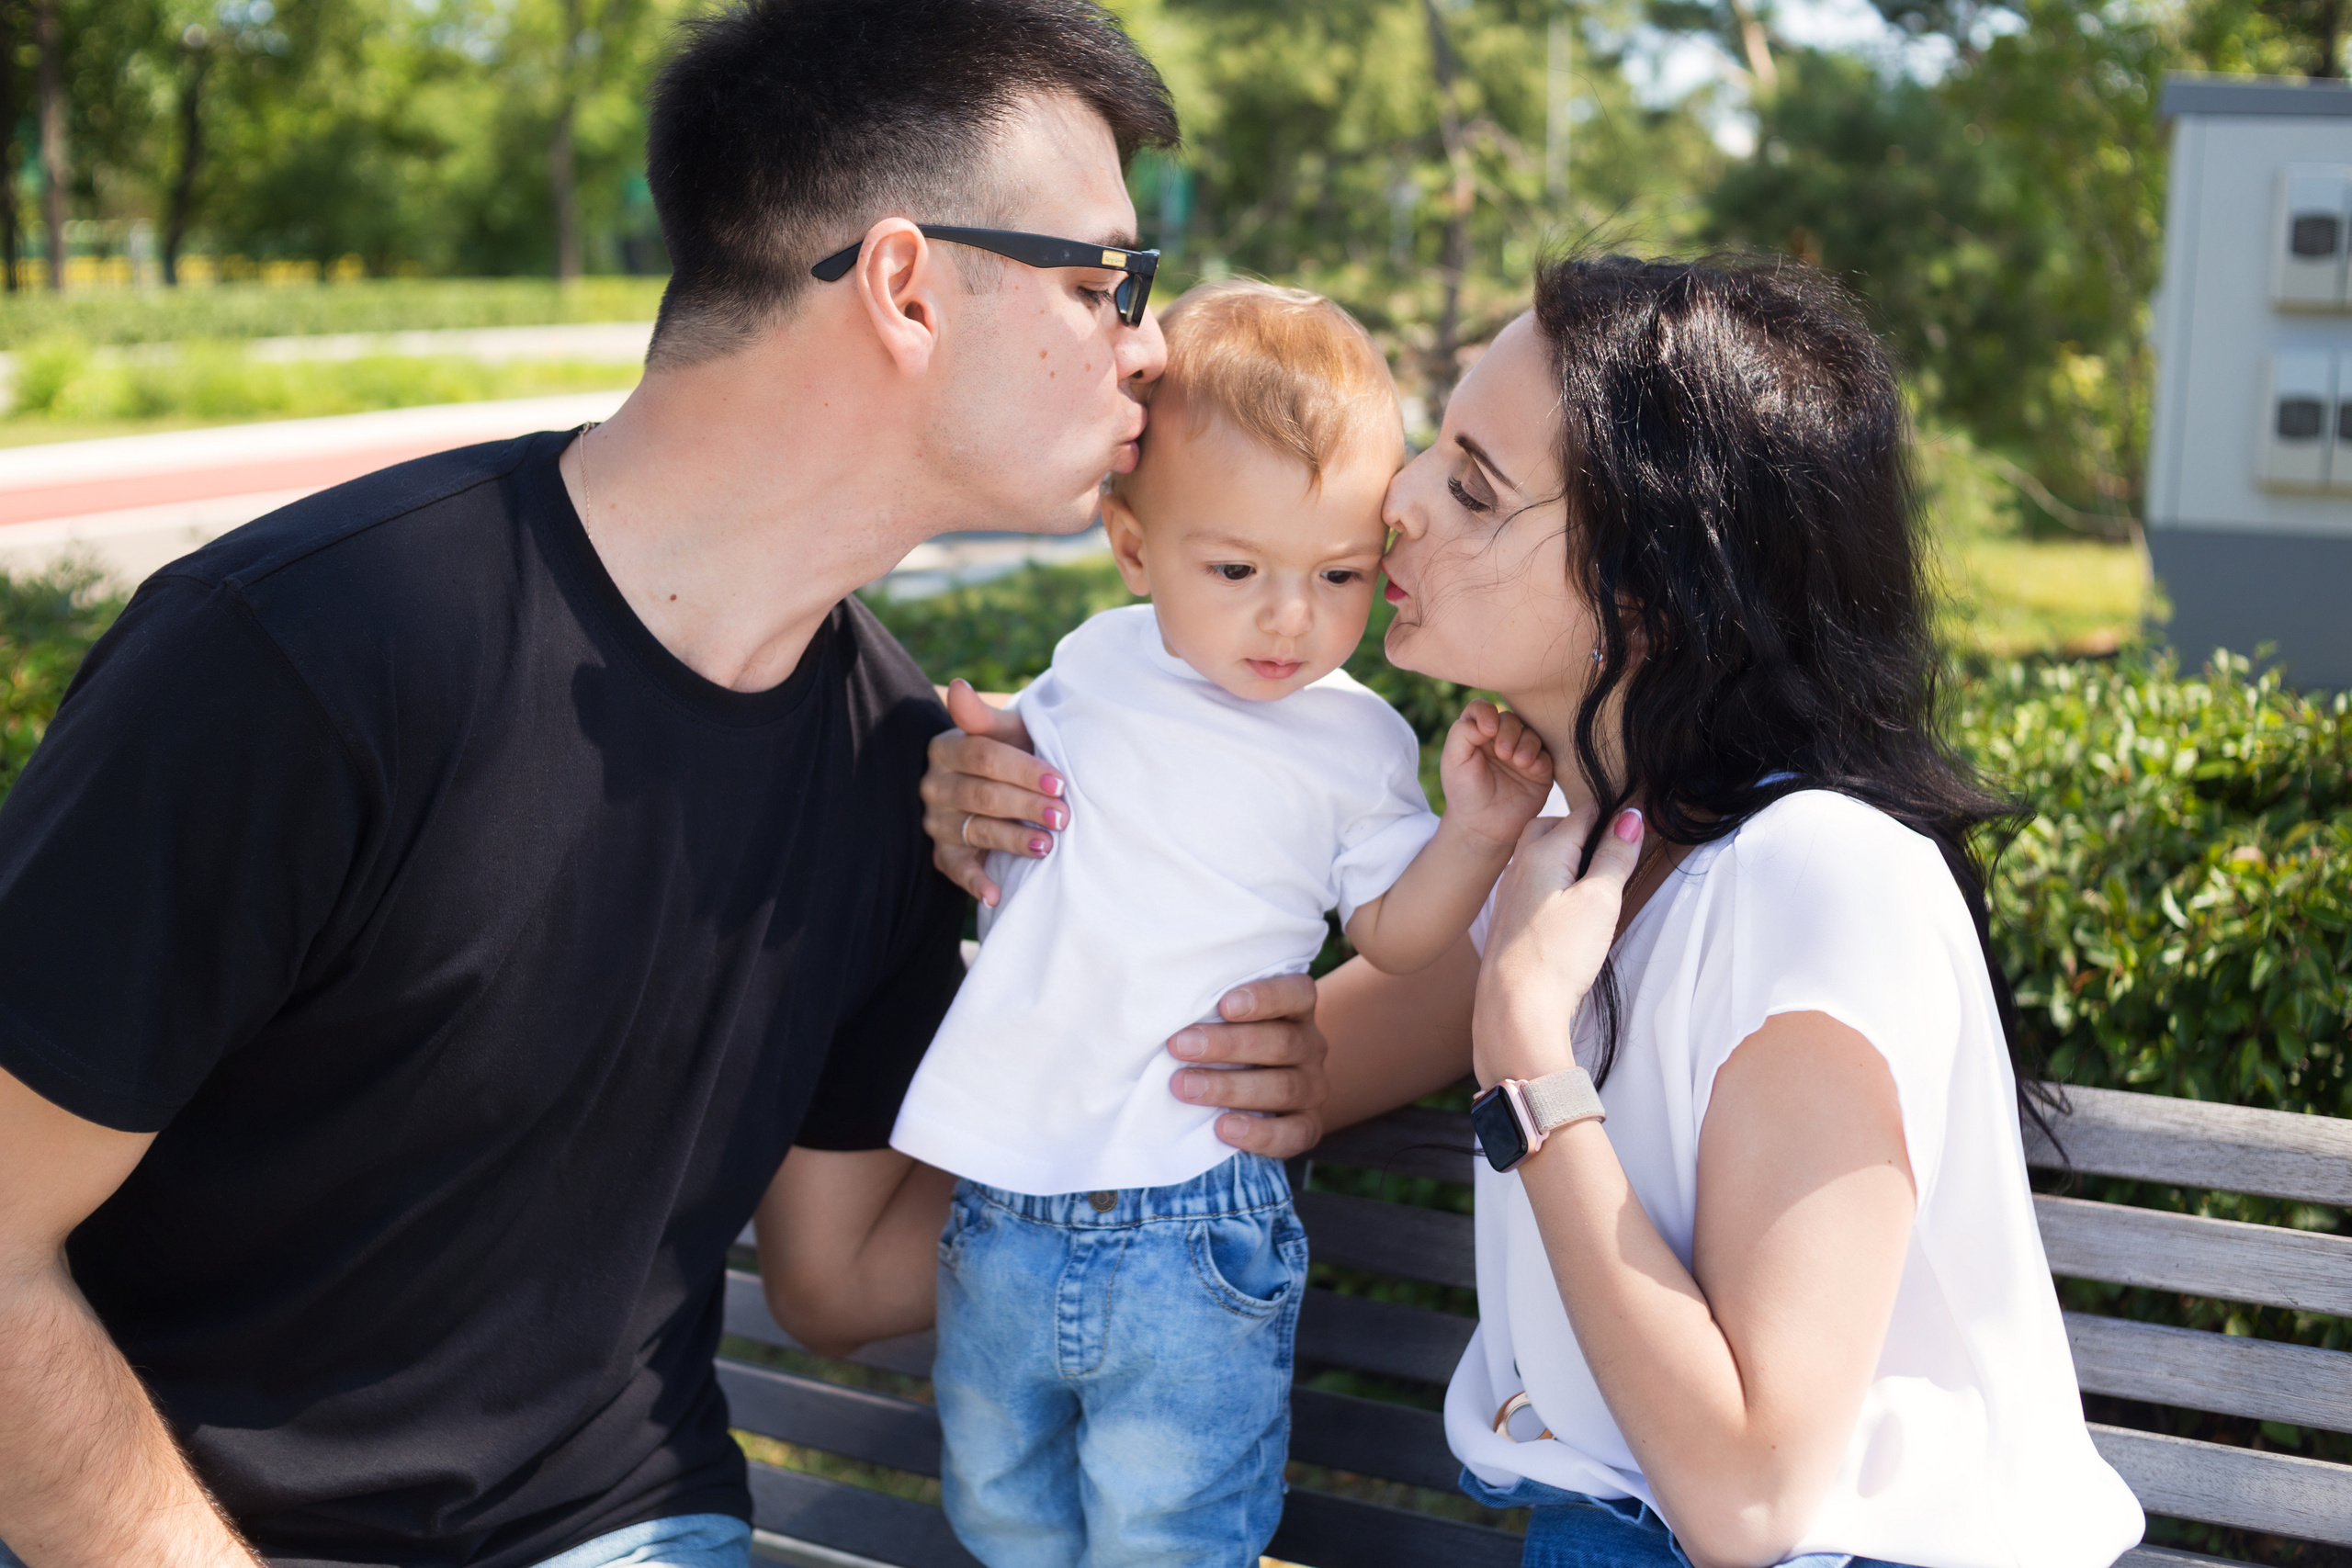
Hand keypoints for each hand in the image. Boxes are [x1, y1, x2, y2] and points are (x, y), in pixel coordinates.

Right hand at [921, 679, 1065, 906]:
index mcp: (947, 748)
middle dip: (1026, 805)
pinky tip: (996, 894)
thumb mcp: (1005, 731)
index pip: (984, 757)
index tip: (1060, 781)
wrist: (1002, 781)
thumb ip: (983, 715)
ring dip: (1013, 840)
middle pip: (983, 795)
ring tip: (1046, 845)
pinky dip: (975, 883)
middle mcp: (935, 785)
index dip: (1023, 770)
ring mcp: (937, 821)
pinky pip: (956, 870)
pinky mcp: (943, 853)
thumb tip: (957, 686)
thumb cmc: (1011, 751)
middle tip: (1063, 816)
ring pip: (976, 830)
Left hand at [1166, 973, 1329, 1159]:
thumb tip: (1151, 1002)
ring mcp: (1312, 1088)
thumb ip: (1205, 1009)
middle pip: (1281, 1042)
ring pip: (1284, 1087)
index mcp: (1295, 1009)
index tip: (1224, 1004)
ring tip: (1185, 1088)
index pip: (1296, 993)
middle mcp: (1310, 1046)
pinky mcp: (1307, 1126)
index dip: (1264, 997)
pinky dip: (1259, 1133)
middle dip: (1227, 1045)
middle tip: (1179, 1046)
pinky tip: (1223, 1129)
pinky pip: (1293, 1134)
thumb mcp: (1222, 1018)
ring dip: (1230, 1088)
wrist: (1263, 1089)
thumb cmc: (1227, 1040)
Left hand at [1438, 700, 1554, 847]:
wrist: (1483, 826)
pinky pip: (1546, 754)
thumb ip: (1462, 732)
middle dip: (1509, 731)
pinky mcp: (1539, 770)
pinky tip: (1530, 768)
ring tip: (1517, 762)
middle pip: (1510, 718)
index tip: (1487, 730)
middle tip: (1503, 753)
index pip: (1483, 708)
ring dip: (1526, 743)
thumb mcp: (1452, 760)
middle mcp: (1500, 740)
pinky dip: (1539, 757)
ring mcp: (1521, 753)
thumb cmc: (1464, 792)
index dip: (1486, 713)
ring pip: (1531, 732)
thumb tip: (1488, 720)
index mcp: (1477, 734)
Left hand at [1472, 807, 1643, 1088]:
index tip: (1637, 812)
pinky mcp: (1508, 921)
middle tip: (1614, 840)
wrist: (1514, 1008)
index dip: (1611, 811)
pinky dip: (1552, 880)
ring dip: (1565, 854)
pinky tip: (1567, 903)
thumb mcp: (1600, 900)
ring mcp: (1509, 894)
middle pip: (1551, 828)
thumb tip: (1631, 816)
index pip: (1581, 813)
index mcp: (1541, 852)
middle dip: (1582, 828)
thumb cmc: (1559, 955)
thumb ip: (1615, 856)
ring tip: (1595, 871)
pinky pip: (1531, 883)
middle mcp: (1518, 867)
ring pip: (1538, 856)